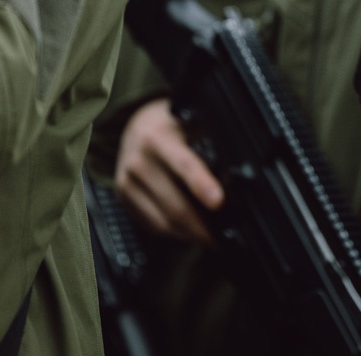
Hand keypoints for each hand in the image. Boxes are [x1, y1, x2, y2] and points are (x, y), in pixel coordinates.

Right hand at [114, 97, 223, 246]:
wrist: (136, 126)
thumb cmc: (172, 124)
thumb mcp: (191, 120)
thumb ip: (210, 141)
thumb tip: (236, 170)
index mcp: (158, 138)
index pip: (183, 165)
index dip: (202, 185)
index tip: (218, 202)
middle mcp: (139, 161)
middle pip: (175, 204)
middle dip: (202, 227)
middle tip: (224, 238)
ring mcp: (127, 183)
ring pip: (164, 222)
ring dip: (190, 235)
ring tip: (211, 239)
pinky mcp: (123, 198)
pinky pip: (152, 225)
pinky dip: (174, 233)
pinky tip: (189, 231)